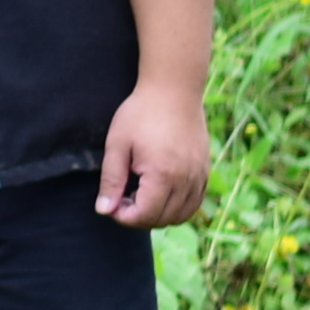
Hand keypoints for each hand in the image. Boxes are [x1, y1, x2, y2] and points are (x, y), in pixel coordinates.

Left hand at [98, 79, 210, 229]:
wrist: (174, 90)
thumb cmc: (140, 113)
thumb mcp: (117, 145)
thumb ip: (111, 180)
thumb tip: (104, 210)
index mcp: (163, 175)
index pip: (145, 215)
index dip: (123, 218)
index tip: (110, 205)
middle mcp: (186, 180)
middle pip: (163, 219)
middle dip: (138, 217)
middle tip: (121, 198)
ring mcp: (199, 176)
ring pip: (182, 214)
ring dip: (159, 214)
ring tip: (138, 195)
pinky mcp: (205, 170)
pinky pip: (194, 202)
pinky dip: (177, 206)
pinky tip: (158, 192)